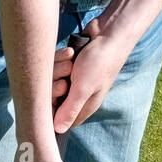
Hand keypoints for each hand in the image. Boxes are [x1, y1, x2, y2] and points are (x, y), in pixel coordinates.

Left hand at [52, 18, 131, 132]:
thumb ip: (70, 110)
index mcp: (83, 106)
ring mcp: (72, 79)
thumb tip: (58, 131)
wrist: (111, 31)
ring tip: (71, 61)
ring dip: (58, 68)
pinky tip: (71, 52)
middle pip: (51, 98)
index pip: (59, 120)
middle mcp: (77, 94)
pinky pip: (54, 65)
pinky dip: (61, 57)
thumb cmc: (101, 61)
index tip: (51, 99)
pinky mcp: (68, 64)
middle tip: (66, 78)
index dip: (50, 111)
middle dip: (55, 85)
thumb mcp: (84, 89)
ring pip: (51, 80)